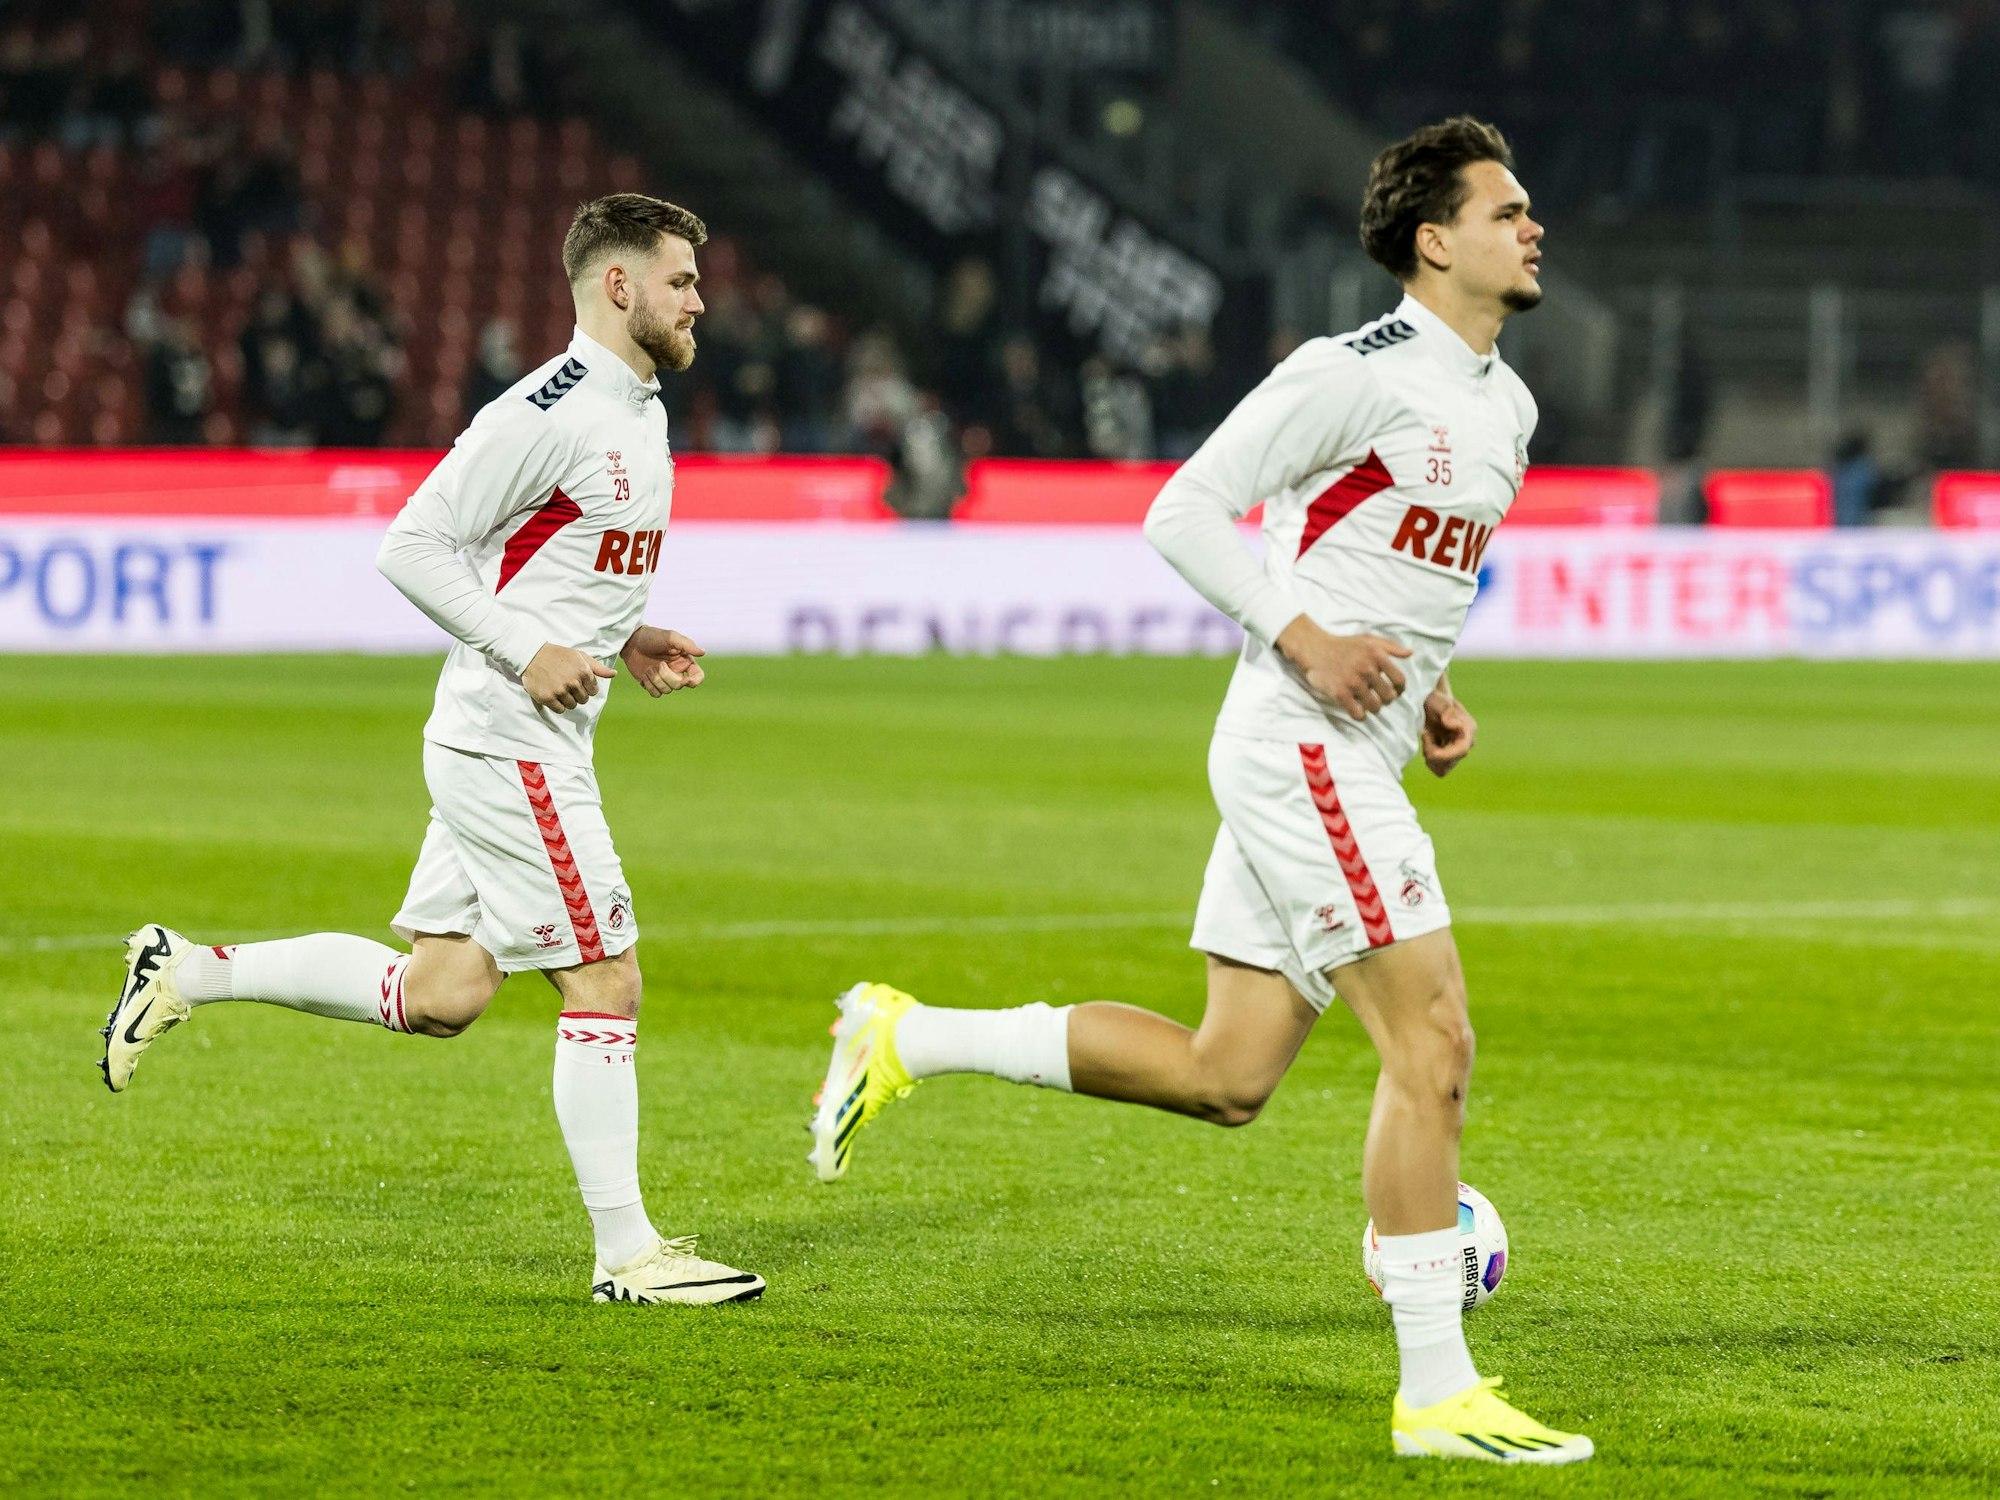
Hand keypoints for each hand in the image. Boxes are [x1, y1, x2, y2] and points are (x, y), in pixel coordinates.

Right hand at [523, 643, 615, 711]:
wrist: (532, 655)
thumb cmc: (558, 655)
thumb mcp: (579, 656)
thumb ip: (597, 667)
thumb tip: (614, 674)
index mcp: (583, 671)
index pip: (593, 691)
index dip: (586, 688)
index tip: (577, 682)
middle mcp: (573, 681)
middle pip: (583, 700)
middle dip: (577, 694)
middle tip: (566, 685)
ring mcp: (560, 690)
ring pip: (572, 706)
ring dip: (567, 700)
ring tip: (559, 689)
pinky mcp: (547, 697)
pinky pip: (560, 710)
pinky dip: (557, 705)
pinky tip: (553, 694)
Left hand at [620, 625, 705, 696]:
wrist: (631, 641)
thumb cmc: (652, 637)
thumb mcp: (670, 637)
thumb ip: (687, 644)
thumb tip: (703, 652)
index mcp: (684, 661)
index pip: (698, 676)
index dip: (694, 681)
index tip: (686, 680)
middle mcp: (676, 672)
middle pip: (679, 685)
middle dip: (667, 676)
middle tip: (659, 664)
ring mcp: (664, 679)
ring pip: (667, 691)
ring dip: (656, 680)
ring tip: (649, 668)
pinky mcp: (652, 684)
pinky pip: (656, 694)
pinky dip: (650, 686)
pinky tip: (645, 675)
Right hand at [1275, 616, 1412, 721]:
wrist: (1316, 649)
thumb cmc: (1344, 645)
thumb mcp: (1369, 640)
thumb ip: (1391, 646)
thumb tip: (1410, 653)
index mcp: (1377, 655)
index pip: (1400, 680)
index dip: (1400, 689)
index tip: (1395, 691)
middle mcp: (1367, 669)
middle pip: (1389, 697)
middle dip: (1386, 700)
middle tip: (1379, 698)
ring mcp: (1353, 682)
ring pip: (1375, 707)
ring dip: (1373, 708)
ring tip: (1368, 704)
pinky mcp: (1340, 693)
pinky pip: (1358, 714)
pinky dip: (1360, 716)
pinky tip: (1357, 710)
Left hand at [1420, 686, 1476, 776]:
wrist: (1431, 702)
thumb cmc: (1435, 700)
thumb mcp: (1438, 701)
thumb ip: (1447, 711)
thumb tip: (1453, 725)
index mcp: (1468, 729)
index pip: (1462, 750)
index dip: (1444, 754)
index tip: (1427, 741)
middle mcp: (1466, 742)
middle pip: (1450, 762)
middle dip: (1432, 752)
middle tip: (1425, 734)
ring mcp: (1458, 751)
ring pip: (1443, 769)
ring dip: (1430, 756)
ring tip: (1427, 738)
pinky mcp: (1449, 757)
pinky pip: (1438, 769)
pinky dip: (1429, 759)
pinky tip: (1428, 743)